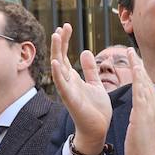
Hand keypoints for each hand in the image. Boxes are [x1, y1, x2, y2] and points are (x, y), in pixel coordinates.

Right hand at [50, 23, 111, 153]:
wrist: (98, 128)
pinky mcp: (70, 99)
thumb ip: (90, 69)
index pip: (65, 54)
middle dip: (60, 41)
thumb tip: (85, 51)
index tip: (66, 26)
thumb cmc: (96, 108)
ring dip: (57, 51)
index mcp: (73, 78)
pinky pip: (62, 85)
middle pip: (59, 57)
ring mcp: (67, 90)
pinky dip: (58, 74)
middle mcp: (67, 82)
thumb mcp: (95, 84)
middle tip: (62, 26)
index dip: (65, 40)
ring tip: (56, 36)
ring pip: (58, 67)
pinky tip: (56, 62)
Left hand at [124, 50, 154, 154]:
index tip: (135, 62)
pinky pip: (142, 92)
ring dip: (138, 67)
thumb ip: (143, 116)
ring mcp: (151, 109)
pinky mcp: (145, 114)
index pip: (147, 87)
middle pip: (147, 81)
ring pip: (145, 83)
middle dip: (139, 65)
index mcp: (154, 110)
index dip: (140, 74)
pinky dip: (139, 79)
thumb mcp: (144, 128)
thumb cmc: (144, 148)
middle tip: (131, 50)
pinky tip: (135, 70)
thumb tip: (139, 111)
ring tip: (131, 53)